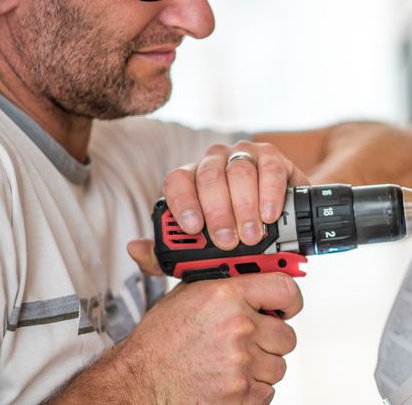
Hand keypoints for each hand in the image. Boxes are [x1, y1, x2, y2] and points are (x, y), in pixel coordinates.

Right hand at [48, 273, 301, 403]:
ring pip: (278, 365)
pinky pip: (267, 390)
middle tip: (248, 341)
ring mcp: (241, 362)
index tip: (287, 306)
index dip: (290, 300)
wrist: (138, 382)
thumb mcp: (185, 294)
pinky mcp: (241, 393)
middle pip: (286, 334)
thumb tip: (236, 257)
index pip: (285, 289)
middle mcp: (237, 326)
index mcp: (226, 295)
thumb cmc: (159, 342)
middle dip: (270, 340)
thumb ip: (218, 277)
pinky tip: (228, 380)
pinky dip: (252, 390)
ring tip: (230, 362)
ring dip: (260, 367)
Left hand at [163, 141, 308, 248]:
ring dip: (245, 206)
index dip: (183, 203)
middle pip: (209, 177)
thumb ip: (164, 255)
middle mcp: (214, 163)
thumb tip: (134, 248)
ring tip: (251, 235)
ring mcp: (242, 155)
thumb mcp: (199, 251)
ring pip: (239, 172)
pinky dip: (269, 193)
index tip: (192, 228)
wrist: (277, 227)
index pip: (177, 180)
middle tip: (227, 241)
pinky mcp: (271, 157)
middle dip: (218, 212)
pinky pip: (269, 168)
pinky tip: (269, 214)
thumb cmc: (233, 235)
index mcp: (191, 179)